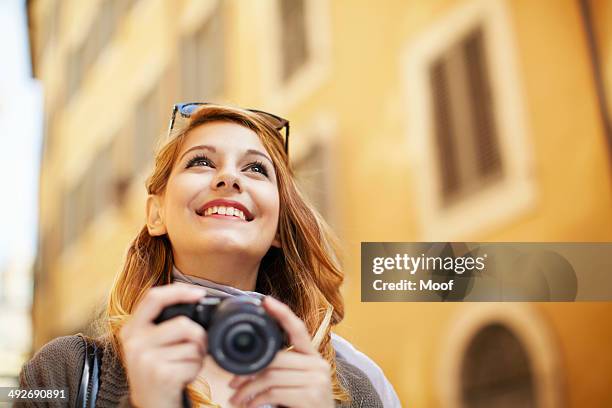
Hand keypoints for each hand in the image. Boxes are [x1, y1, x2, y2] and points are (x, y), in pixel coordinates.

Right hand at [119, 283, 207, 407]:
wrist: (149, 404)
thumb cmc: (156, 370)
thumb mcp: (149, 343)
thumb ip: (162, 323)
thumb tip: (195, 299)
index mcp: (132, 329)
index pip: (153, 298)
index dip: (179, 291)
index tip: (199, 293)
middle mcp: (134, 342)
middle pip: (183, 324)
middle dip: (199, 336)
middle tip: (197, 347)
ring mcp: (146, 359)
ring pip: (192, 345)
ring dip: (198, 356)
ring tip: (185, 364)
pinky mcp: (160, 375)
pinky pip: (194, 363)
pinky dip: (196, 370)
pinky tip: (184, 376)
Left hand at [228, 296, 333, 407]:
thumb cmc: (302, 406)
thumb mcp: (294, 383)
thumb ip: (280, 369)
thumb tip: (249, 365)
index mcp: (313, 357)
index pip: (298, 329)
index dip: (282, 313)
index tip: (266, 301)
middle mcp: (319, 365)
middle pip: (275, 358)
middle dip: (249, 372)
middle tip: (232, 383)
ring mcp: (317, 380)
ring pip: (271, 376)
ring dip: (248, 390)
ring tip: (237, 399)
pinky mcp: (311, 396)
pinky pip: (274, 392)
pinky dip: (256, 400)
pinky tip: (250, 406)